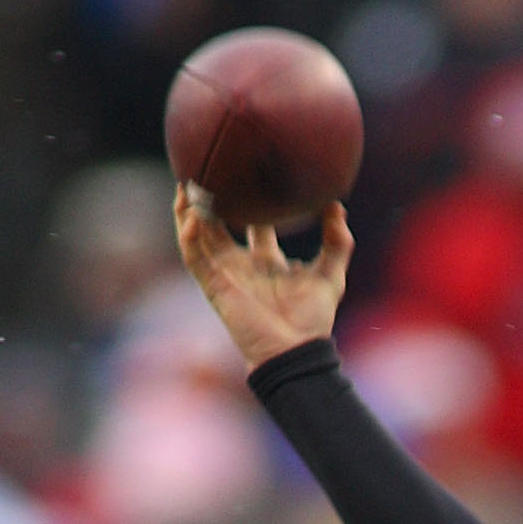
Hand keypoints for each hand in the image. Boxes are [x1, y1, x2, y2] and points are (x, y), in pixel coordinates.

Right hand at [174, 189, 352, 371]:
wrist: (295, 351)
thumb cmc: (313, 321)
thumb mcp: (331, 276)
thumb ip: (338, 242)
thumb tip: (338, 205)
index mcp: (266, 261)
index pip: (253, 223)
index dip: (248, 201)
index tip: (246, 174)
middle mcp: (242, 265)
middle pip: (217, 226)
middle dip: (208, 201)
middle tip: (203, 172)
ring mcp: (225, 275)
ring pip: (197, 237)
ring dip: (188, 213)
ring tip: (184, 186)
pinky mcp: (215, 287)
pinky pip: (194, 258)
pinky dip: (189, 238)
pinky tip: (190, 218)